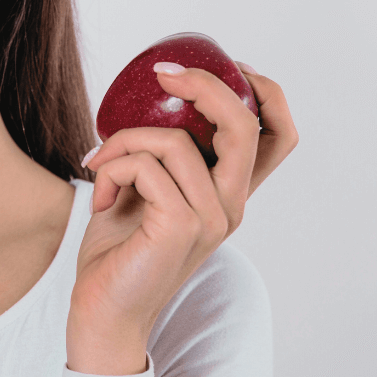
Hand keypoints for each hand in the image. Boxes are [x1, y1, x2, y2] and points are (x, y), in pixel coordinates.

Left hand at [66, 62, 296, 374]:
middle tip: (161, 74)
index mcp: (227, 193)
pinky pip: (145, 166)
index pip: (279, 136)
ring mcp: (212, 218)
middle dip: (203, 85)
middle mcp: (231, 205)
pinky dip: (112, 167)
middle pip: (245, 124)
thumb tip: (146, 98)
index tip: (228, 65)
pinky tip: (98, 195)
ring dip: (124, 140)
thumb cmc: (118, 250)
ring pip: (175, 141)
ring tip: (99, 163)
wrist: (102, 311)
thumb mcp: (143, 189)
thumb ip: (158, 154)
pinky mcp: (182, 226)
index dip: (266, 91)